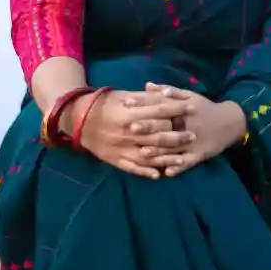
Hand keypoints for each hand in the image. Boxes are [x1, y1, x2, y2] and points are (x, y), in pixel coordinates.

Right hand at [65, 88, 194, 178]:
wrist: (77, 120)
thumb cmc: (103, 104)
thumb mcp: (124, 96)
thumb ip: (144, 98)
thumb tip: (165, 95)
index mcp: (131, 115)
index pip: (161, 111)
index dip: (178, 109)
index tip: (193, 107)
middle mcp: (129, 133)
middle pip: (159, 136)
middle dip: (179, 136)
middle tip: (194, 135)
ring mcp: (123, 148)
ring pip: (150, 155)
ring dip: (168, 158)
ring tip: (184, 158)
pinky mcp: (116, 159)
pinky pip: (134, 168)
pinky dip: (147, 171)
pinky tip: (160, 174)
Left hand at [128, 83, 247, 176]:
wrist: (231, 122)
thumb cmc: (205, 108)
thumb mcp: (189, 96)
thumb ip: (168, 91)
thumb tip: (147, 85)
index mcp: (183, 110)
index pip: (160, 105)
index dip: (143, 104)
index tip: (126, 103)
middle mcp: (187, 125)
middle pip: (166, 126)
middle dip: (148, 127)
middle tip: (130, 129)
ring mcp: (194, 141)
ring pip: (174, 147)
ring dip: (159, 151)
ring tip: (143, 154)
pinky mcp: (200, 154)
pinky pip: (189, 162)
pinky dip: (178, 168)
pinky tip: (167, 173)